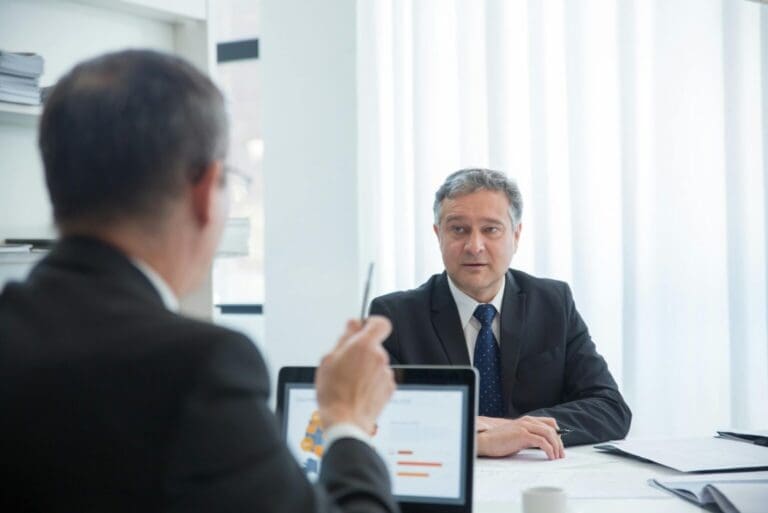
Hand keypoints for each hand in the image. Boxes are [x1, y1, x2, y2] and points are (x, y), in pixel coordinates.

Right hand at [315, 316, 394, 434]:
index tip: (363, 327)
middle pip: (374, 346)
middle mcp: (379, 357)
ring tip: (349, 382)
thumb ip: (344, 338)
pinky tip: (358, 391)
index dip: (371, 323)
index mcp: (364, 346)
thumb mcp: (328, 359)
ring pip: (376, 364)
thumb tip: (353, 324)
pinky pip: (380, 379)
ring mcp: (386, 374)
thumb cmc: (334, 393)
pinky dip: (372, 382)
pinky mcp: (389, 389)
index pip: (380, 323)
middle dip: (361, 352)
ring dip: (366, 369)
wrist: (345, 421)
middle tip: (345, 364)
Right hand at [477, 415, 564, 459]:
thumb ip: (528, 437)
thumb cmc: (499, 441)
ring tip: (557, 457)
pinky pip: (542, 442)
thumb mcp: (517, 437)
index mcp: (526, 420)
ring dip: (556, 447)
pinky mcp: (523, 435)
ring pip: (549, 434)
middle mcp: (527, 421)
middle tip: (561, 454)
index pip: (549, 422)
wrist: (486, 441)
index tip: (559, 445)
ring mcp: (525, 427)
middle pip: (552, 429)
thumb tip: (540, 445)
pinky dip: (549, 450)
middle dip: (559, 442)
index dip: (557, 433)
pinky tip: (550, 456)